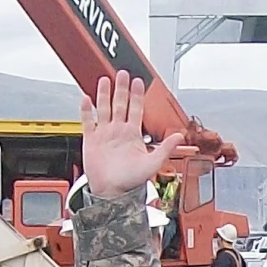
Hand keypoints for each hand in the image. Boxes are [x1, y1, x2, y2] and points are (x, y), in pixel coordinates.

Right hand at [80, 74, 194, 197]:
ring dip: (104, 94)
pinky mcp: (91, 140)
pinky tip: (87, 99)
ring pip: (104, 109)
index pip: (136, 109)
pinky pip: (88, 121)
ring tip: (105, 80)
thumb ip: (166, 148)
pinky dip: (86, 110)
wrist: (112, 193)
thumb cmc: (131, 181)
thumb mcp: (153, 163)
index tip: (138, 81)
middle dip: (121, 89)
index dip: (137, 95)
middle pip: (119, 104)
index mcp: (133, 135)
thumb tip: (180, 135)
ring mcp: (104, 134)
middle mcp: (118, 131)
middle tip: (122, 73)